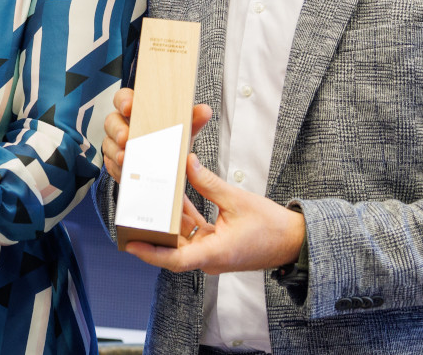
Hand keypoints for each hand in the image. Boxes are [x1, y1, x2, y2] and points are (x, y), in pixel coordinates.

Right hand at [103, 91, 210, 182]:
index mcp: (137, 110)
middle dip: (117, 130)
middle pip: (111, 121)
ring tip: (126, 159)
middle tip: (126, 139)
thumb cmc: (171, 140)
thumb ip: (193, 119)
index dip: (123, 100)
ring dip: (116, 152)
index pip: (123, 98)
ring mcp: (116, 144)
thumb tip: (205, 110)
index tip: (129, 107)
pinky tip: (126, 172)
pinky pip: (111, 165)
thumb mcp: (183, 130)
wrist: (168, 166)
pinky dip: (118, 169)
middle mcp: (123, 124)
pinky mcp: (115, 163)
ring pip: (108, 144)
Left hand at [121, 154, 305, 274]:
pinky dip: (182, 217)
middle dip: (150, 234)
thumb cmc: (272, 227)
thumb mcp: (238, 200)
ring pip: (180, 239)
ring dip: (165, 222)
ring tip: (144, 203)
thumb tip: (187, 162)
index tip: (130, 244)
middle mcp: (209, 257)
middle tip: (127, 217)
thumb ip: (208, 183)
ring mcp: (212, 252)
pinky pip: (192, 232)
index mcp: (215, 253)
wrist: (294, 241)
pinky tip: (172, 197)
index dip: (151, 253)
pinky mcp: (215, 245)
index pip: (176, 260)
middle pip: (172, 249)